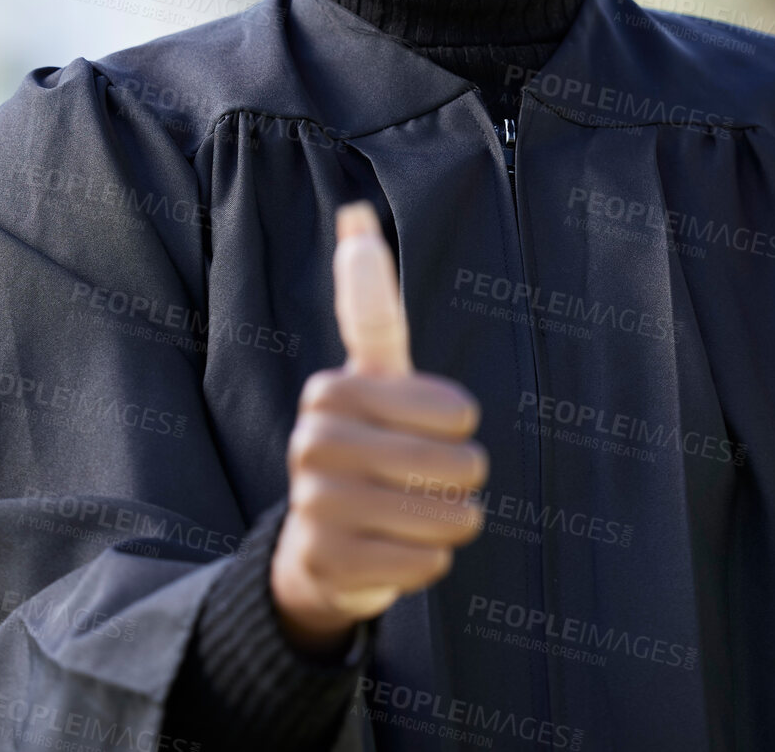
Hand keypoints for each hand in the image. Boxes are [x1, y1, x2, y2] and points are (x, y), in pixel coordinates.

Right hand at [270, 201, 487, 655]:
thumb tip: (354, 210)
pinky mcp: (326, 563)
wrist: (322, 543)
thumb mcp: (374, 372)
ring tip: (426, 513)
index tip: (443, 424)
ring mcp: (313, 505)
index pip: (451, 410)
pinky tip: (404, 549)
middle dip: (463, 478)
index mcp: (331, 390)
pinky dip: (430, 560)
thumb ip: (369, 301)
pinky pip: (420, 563)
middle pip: (452, 465)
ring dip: (451, 521)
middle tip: (438, 479)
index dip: (460, 424)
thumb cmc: (368, 442)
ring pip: (439, 516)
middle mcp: (312, 443)